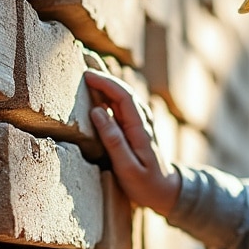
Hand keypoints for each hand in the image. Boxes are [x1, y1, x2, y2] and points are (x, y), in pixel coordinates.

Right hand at [84, 70, 180, 215]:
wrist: (166, 191)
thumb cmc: (146, 184)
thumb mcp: (128, 168)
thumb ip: (114, 140)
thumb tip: (97, 111)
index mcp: (140, 128)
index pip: (123, 96)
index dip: (105, 82)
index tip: (86, 73)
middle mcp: (142, 120)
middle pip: (121, 90)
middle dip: (103, 73)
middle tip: (82, 56)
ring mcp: (140, 122)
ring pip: (121, 95)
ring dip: (104, 80)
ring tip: (86, 67)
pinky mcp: (135, 126)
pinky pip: (120, 104)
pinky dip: (107, 93)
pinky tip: (96, 88)